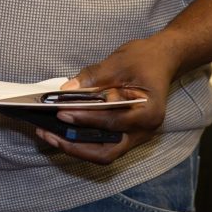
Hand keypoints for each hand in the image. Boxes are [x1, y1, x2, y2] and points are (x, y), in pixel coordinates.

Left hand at [34, 36, 181, 164]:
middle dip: (76, 146)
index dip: (86, 119)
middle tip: (48, 134)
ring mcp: (135, 135)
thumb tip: (66, 90)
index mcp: (148, 113)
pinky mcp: (126, 133)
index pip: (113, 122)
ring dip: (76, 147)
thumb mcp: (118, 62)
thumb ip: (93, 77)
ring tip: (48, 135)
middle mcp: (144, 131)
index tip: (61, 112)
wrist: (162, 59)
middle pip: (107, 151)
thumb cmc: (144, 59)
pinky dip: (82, 140)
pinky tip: (62, 131)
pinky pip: (103, 143)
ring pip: (103, 152)